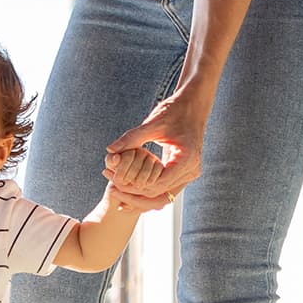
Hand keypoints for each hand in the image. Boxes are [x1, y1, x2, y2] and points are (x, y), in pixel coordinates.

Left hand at [105, 81, 213, 207]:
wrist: (193, 105)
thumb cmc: (175, 111)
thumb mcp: (153, 123)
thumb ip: (132, 138)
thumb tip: (110, 149)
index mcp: (185, 160)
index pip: (157, 185)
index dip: (134, 187)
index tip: (113, 183)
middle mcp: (191, 171)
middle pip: (160, 196)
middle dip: (135, 196)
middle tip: (112, 190)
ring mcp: (189, 173)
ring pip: (163, 196)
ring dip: (140, 196)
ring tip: (117, 190)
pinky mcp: (184, 172)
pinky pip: (165, 188)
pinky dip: (147, 189)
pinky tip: (129, 187)